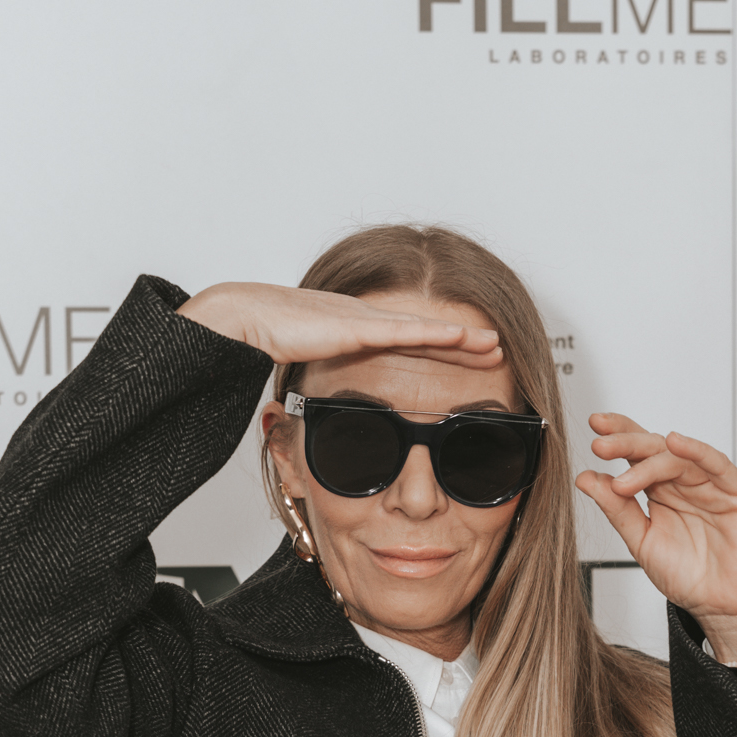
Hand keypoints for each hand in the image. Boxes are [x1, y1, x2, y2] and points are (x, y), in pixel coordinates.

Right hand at [178, 282, 504, 371]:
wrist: (239, 321)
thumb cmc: (257, 341)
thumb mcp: (300, 373)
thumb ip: (320, 388)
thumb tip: (329, 415)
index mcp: (352, 333)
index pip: (406, 344)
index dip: (439, 352)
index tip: (466, 363)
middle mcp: (364, 322)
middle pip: (425, 335)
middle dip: (463, 344)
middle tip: (497, 352)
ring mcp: (363, 320)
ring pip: (425, 330)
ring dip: (463, 338)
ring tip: (495, 345)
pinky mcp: (357, 325)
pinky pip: (408, 331)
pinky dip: (440, 333)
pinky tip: (466, 335)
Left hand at [576, 417, 736, 664]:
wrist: (720, 607)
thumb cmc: (687, 576)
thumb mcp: (641, 541)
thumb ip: (616, 510)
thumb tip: (587, 479)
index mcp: (660, 491)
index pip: (638, 454)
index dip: (618, 437)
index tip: (594, 429)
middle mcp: (683, 483)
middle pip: (654, 450)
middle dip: (626, 444)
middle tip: (600, 446)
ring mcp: (710, 486)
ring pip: (679, 458)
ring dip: (649, 459)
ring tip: (623, 472)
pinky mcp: (735, 493)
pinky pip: (717, 465)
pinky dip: (697, 451)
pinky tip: (675, 443)